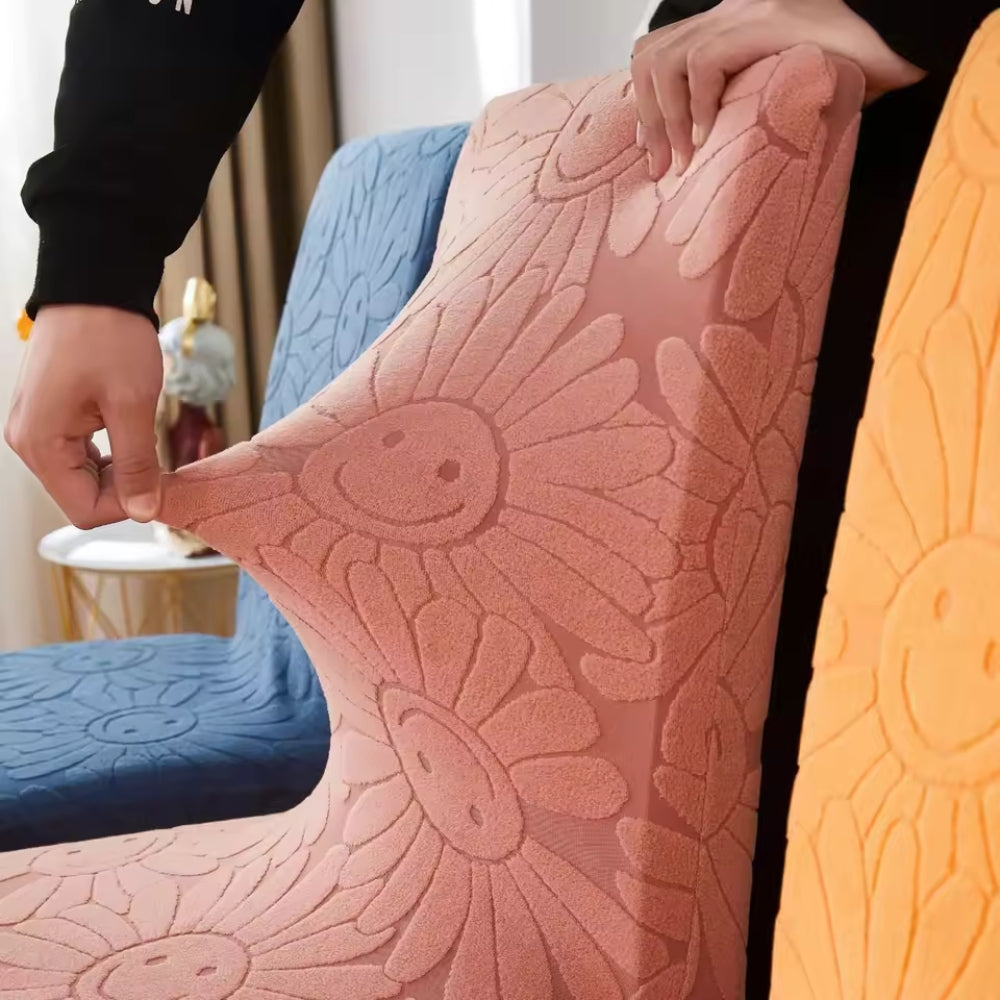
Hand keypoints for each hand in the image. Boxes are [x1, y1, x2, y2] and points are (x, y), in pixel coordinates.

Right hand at [5, 305, 163, 527]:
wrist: (94, 286)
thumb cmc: (109, 336)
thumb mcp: (132, 404)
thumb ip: (137, 464)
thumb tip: (143, 511)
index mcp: (41, 444)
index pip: (84, 509)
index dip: (127, 505)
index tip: (161, 483)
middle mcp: (30, 441)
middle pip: (82, 496)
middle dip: (125, 487)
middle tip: (160, 461)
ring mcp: (38, 429)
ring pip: (84, 477)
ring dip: (121, 470)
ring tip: (145, 439)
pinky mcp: (52, 417)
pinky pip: (81, 455)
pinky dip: (112, 454)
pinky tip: (131, 432)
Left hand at [631, 0, 924, 178]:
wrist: (907, 33)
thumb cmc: (860, 67)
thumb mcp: (790, 89)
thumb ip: (751, 106)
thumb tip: (714, 158)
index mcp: (732, 24)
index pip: (664, 50)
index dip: (648, 102)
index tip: (656, 151)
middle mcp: (731, 11)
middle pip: (651, 55)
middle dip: (647, 118)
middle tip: (663, 168)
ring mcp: (746, 11)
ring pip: (666, 59)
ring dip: (665, 119)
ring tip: (684, 161)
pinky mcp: (767, 21)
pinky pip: (703, 62)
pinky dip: (696, 106)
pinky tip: (706, 138)